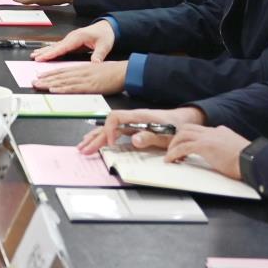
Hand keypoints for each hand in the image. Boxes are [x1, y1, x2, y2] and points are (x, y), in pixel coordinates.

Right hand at [32, 20, 114, 62]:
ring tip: (34, 55)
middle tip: (34, 57)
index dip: (52, 53)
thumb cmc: (105, 35)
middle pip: (55, 46)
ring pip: (55, 46)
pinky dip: (50, 50)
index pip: (62, 47)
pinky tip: (44, 53)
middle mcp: (72, 37)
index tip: (43, 57)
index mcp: (78, 37)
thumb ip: (99, 55)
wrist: (107, 27)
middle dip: (44, 52)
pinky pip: (58, 47)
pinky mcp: (71, 42)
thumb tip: (95, 63)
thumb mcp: (104, 45)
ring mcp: (70, 39)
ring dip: (44, 51)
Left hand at [33, 61, 125, 94]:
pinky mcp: (90, 86)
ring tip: (38, 85)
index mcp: (83, 68)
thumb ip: (87, 76)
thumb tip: (80, 81)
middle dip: (46, 79)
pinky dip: (62, 89)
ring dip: (49, 83)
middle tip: (33, 81)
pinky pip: (73, 88)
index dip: (51, 74)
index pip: (63, 71)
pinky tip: (53, 89)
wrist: (126, 71)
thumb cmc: (115, 73)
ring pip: (63, 81)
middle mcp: (82, 72)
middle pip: (60, 76)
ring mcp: (85, 79)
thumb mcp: (98, 72)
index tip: (41, 75)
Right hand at [78, 105, 202, 154]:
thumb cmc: (176, 127)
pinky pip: (114, 131)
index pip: (115, 118)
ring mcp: (131, 123)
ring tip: (83, 146)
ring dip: (96, 137)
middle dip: (95, 138)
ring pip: (109, 128)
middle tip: (84, 149)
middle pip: (108, 125)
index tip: (110, 144)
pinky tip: (96, 141)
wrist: (185, 120)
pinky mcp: (133, 128)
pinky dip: (104, 137)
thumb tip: (134, 140)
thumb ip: (150, 137)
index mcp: (138, 117)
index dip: (109, 130)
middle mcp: (132, 118)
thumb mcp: (167, 135)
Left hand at [163, 123, 248, 179]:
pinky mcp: (204, 146)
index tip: (185, 149)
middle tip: (173, 150)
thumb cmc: (248, 160)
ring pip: (182, 135)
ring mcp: (208, 137)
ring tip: (170, 157)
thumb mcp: (235, 150)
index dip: (190, 139)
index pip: (200, 130)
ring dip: (173, 145)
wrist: (253, 160)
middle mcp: (213, 131)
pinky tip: (171, 160)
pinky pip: (182, 147)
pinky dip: (174, 153)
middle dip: (177, 139)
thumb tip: (221, 156)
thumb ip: (225, 149)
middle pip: (187, 128)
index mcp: (220, 131)